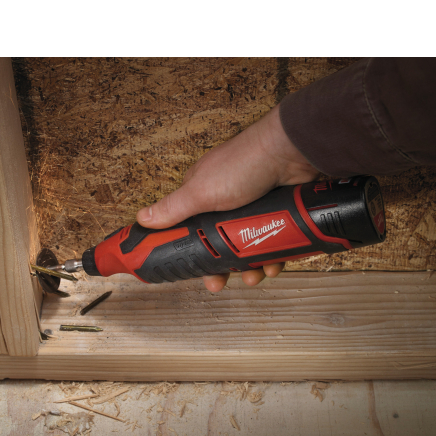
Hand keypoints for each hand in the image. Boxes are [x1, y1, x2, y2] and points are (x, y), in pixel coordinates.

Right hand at [136, 105, 318, 291]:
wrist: (292, 153)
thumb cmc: (245, 163)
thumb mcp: (201, 191)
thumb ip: (173, 208)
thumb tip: (142, 219)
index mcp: (203, 194)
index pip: (191, 229)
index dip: (192, 252)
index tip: (194, 272)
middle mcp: (227, 201)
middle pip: (220, 244)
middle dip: (222, 266)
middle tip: (221, 282)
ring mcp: (254, 207)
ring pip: (248, 246)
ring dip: (250, 266)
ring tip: (253, 276)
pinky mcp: (278, 213)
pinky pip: (272, 242)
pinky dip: (273, 256)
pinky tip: (273, 264)